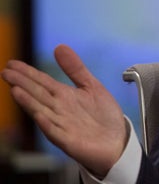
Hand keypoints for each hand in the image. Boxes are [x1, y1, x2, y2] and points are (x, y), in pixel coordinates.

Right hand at [1, 44, 127, 177]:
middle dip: (22, 82)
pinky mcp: (69, 140)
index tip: (12, 63)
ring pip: (42, 111)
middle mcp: (59, 109)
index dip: (28, 72)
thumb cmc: (102, 116)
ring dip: (29, 101)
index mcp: (64, 96)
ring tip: (15, 89)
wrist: (117, 141)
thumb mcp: (91, 86)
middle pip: (38, 93)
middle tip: (6, 71)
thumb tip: (60, 47)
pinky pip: (55, 131)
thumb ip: (75, 69)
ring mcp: (62, 124)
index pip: (42, 81)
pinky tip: (40, 115)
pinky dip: (47, 123)